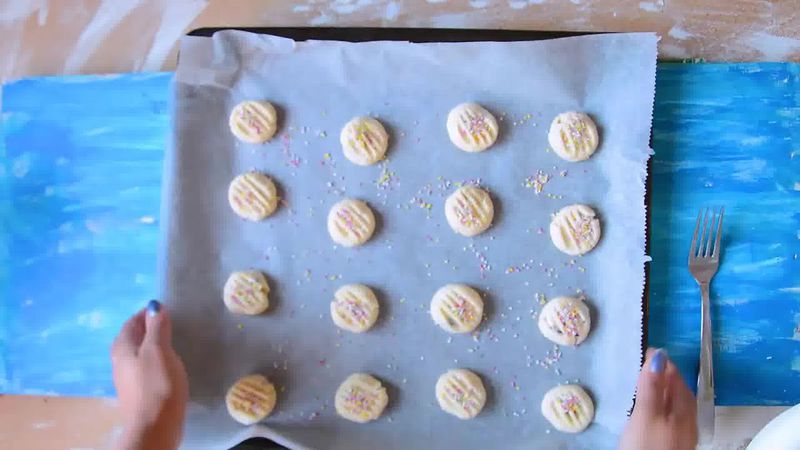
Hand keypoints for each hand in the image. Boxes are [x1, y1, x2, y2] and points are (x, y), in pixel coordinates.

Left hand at [111, 300, 187, 449]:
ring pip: (136, 354)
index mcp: (123, 348)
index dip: (145, 314)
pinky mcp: (138, 393)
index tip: (162, 309)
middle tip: (165, 323)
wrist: (154, 427)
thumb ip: (157, 328)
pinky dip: (152, 361)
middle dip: (145, 328)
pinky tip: (166, 366)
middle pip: (130, 338)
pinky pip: (143, 369)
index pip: (131, 323)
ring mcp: (127, 379)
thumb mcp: (159, 351)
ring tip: (168, 342)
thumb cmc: (157, 384)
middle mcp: (120, 362)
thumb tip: (154, 307)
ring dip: (149, 345)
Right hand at [619, 348, 697, 449]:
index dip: (659, 360)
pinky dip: (656, 405)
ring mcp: (680, 432)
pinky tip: (644, 411)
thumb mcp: (647, 415)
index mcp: (684, 407)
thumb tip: (659, 355)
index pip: (674, 374)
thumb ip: (652, 387)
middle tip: (637, 364)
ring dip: (657, 390)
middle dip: (659, 374)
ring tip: (638, 384)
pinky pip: (666, 415)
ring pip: (671, 402)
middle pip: (675, 388)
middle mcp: (687, 418)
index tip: (641, 350)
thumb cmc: (648, 448)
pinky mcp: (671, 442)